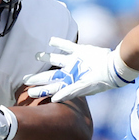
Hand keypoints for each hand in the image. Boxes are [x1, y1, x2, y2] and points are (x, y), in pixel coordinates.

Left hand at [22, 37, 137, 101]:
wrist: (114, 67)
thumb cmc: (99, 80)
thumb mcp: (83, 87)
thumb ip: (69, 92)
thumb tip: (54, 99)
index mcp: (69, 83)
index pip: (51, 87)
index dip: (40, 90)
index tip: (28, 91)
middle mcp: (70, 73)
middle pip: (50, 75)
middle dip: (38, 77)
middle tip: (24, 78)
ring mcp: (74, 62)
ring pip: (56, 59)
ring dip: (46, 57)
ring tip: (36, 55)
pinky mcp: (81, 51)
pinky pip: (67, 46)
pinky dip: (58, 42)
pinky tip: (50, 40)